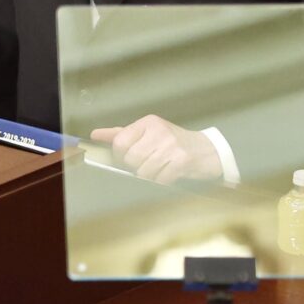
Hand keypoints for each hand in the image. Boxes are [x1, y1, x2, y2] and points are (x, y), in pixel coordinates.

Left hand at [89, 115, 224, 184]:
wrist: (209, 151)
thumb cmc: (174, 143)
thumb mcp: (148, 133)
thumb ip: (121, 134)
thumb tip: (95, 135)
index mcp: (148, 122)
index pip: (120, 142)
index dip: (120, 156)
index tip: (128, 159)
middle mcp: (159, 131)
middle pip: (131, 159)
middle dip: (137, 167)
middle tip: (149, 164)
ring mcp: (171, 146)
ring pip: (144, 171)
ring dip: (150, 176)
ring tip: (161, 169)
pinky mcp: (182, 161)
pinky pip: (160, 179)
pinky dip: (162, 181)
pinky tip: (170, 174)